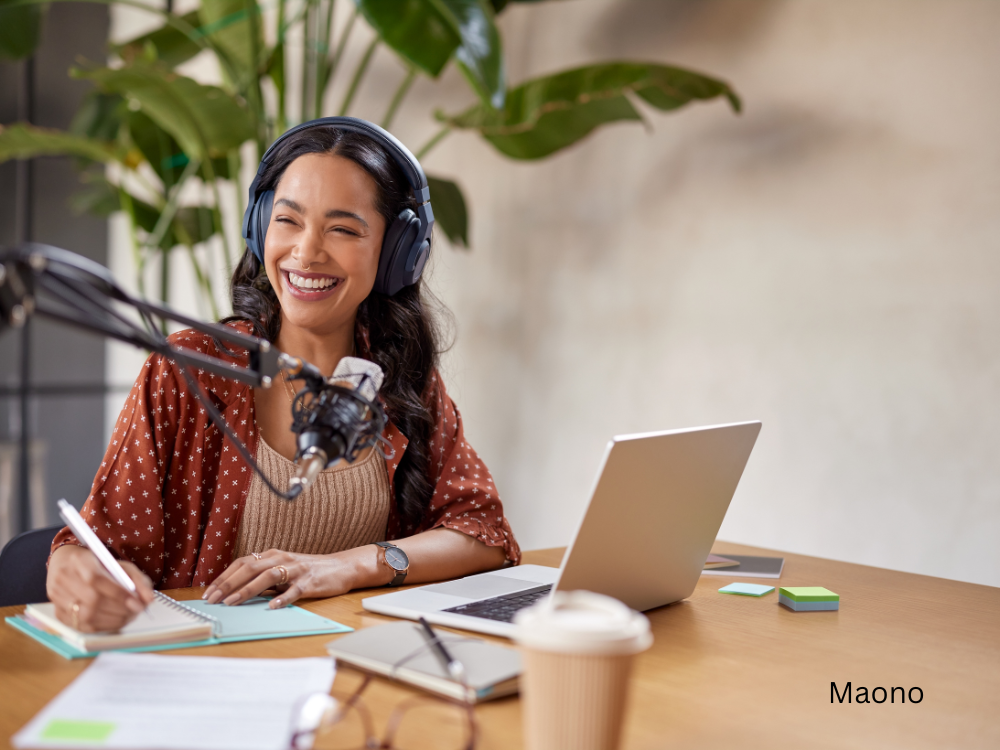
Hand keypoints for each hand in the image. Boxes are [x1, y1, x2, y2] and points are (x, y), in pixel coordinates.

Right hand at [46, 544, 154, 632]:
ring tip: (128, 616)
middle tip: (136, 611)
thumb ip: (138, 580)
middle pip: (91, 600)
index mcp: (79, 560)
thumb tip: (148, 600)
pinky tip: (114, 622)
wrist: (68, 566)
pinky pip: (81, 627)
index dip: (118, 593)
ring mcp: (57, 597)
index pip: (96, 579)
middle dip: (119, 609)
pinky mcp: (58, 613)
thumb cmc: (98, 566)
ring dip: (113, 620)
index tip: (137, 603)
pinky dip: (102, 627)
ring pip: (85, 616)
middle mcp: (63, 579)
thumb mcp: (121, 566)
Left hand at [202, 547, 388, 608]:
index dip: (224, 577)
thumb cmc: (308, 571)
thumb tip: (235, 593)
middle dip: (228, 584)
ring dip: (247, 590)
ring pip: (267, 577)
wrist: (341, 567)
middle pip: (249, 568)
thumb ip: (262, 579)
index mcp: (272, 555)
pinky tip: (271, 607)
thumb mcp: (282, 570)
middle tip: (212, 600)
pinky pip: (294, 590)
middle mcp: (281, 559)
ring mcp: (296, 570)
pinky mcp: (309, 582)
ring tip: (232, 603)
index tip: (208, 593)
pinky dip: (282, 598)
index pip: (242, 563)